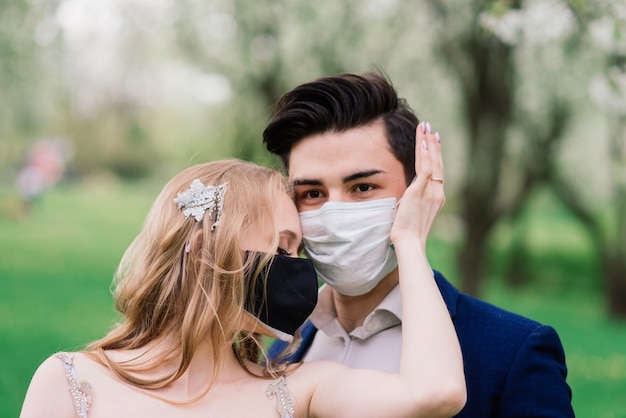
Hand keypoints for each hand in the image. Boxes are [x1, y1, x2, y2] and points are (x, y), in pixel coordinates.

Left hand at [390, 121, 444, 248]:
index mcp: (436, 198)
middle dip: (433, 145)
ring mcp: (430, 192)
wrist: (410, 243)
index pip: (437, 172)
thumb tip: (405, 198)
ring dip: (428, 143)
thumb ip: (412, 202)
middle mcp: (437, 193)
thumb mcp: (412, 213)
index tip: (433, 143)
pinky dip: (425, 155)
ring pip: (431, 162)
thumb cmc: (409, 233)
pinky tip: (423, 143)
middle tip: (431, 128)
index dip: (435, 156)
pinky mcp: (420, 192)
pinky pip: (425, 170)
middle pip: (437, 163)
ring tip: (426, 127)